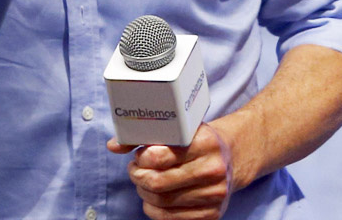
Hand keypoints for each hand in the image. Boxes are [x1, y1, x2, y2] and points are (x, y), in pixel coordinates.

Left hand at [108, 122, 234, 219]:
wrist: (228, 159)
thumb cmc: (195, 142)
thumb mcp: (177, 130)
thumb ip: (144, 135)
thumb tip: (113, 145)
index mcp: (205, 143)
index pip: (158, 156)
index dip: (140, 158)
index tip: (139, 156)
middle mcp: (213, 170)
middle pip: (157, 182)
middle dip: (137, 176)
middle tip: (135, 170)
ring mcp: (215, 194)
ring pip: (162, 201)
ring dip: (143, 192)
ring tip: (143, 181)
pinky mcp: (212, 213)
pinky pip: (172, 218)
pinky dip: (153, 210)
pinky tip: (151, 199)